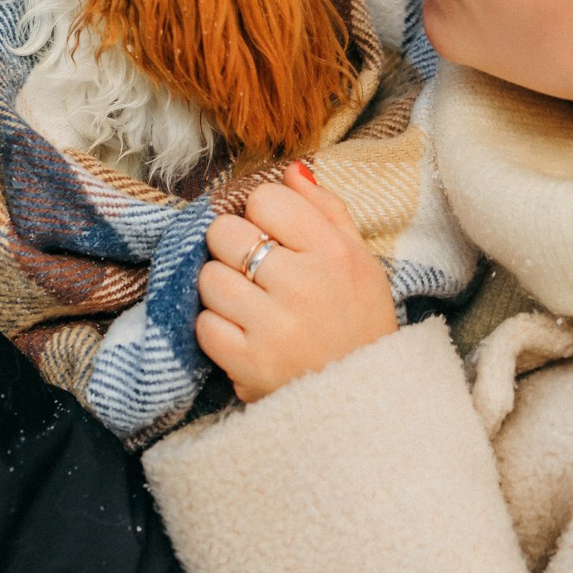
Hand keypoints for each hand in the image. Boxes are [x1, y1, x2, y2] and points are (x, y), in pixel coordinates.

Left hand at [196, 163, 397, 402]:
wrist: (367, 402)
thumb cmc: (360, 322)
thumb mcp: (361, 261)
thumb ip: (326, 210)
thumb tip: (290, 169)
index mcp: (333, 252)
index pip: (264, 199)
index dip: (261, 215)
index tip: (273, 236)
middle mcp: (303, 284)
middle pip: (225, 233)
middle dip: (233, 247)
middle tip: (254, 270)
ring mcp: (274, 326)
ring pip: (209, 278)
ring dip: (222, 290)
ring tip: (250, 305)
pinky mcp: (249, 364)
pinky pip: (205, 325)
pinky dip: (217, 330)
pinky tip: (244, 334)